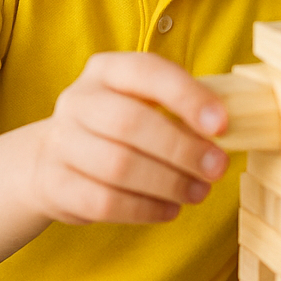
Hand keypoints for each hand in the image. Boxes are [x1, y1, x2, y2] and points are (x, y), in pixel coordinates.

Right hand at [26, 52, 229, 225]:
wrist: (51, 160)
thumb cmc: (116, 129)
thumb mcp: (142, 103)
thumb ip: (180, 109)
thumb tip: (229, 130)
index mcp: (105, 70)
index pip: (146, 71)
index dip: (187, 96)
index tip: (221, 124)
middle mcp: (78, 101)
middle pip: (130, 123)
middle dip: (181, 148)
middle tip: (217, 168)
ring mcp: (61, 143)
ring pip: (118, 166)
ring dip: (168, 183)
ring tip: (199, 192)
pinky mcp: (56, 184)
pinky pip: (105, 202)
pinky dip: (145, 209)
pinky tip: (170, 209)